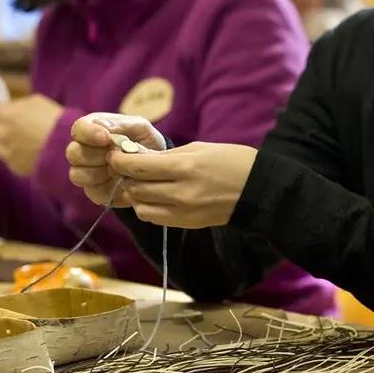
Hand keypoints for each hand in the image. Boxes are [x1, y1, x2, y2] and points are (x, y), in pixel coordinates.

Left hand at [0, 94, 61, 176]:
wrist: (69, 147)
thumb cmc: (56, 120)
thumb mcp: (36, 102)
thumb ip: (15, 105)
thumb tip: (5, 108)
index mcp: (7, 115)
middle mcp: (3, 134)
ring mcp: (7, 152)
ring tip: (2, 139)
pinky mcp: (14, 166)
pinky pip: (3, 159)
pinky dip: (7, 154)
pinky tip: (19, 151)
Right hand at [67, 113, 165, 206]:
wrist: (156, 171)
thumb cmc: (146, 143)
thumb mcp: (141, 128)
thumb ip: (123, 124)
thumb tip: (103, 126)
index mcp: (93, 129)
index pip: (79, 128)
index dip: (88, 133)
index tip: (106, 138)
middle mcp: (84, 150)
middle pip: (72, 153)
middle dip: (95, 155)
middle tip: (114, 156)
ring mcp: (86, 172)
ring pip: (76, 174)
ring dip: (99, 173)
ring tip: (119, 169)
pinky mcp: (94, 191)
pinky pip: (92, 191)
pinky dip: (107, 187)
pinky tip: (121, 182)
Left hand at [109, 142, 256, 228]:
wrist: (258, 189)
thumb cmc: (230, 161)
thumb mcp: (197, 149)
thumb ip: (166, 156)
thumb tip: (136, 156)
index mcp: (185, 168)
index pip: (138, 167)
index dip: (120, 161)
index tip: (115, 155)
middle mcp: (181, 193)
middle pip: (136, 189)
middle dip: (126, 177)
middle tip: (126, 168)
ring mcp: (184, 212)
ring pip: (141, 207)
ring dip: (135, 195)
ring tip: (141, 184)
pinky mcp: (187, 223)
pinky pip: (155, 218)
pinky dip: (148, 207)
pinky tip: (154, 197)